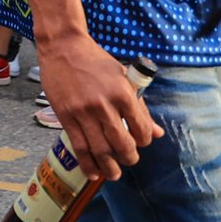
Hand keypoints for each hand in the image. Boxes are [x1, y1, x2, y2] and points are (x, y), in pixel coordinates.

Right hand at [37, 35, 163, 181]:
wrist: (63, 47)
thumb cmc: (95, 60)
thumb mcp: (123, 78)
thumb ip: (140, 107)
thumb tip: (157, 133)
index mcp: (123, 93)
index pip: (141, 129)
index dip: (144, 140)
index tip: (141, 142)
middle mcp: (104, 105)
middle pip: (122, 144)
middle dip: (129, 158)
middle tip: (130, 160)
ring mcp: (83, 112)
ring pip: (100, 149)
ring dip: (110, 167)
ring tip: (114, 174)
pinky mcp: (65, 116)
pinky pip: (79, 146)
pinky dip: (87, 163)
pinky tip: (93, 172)